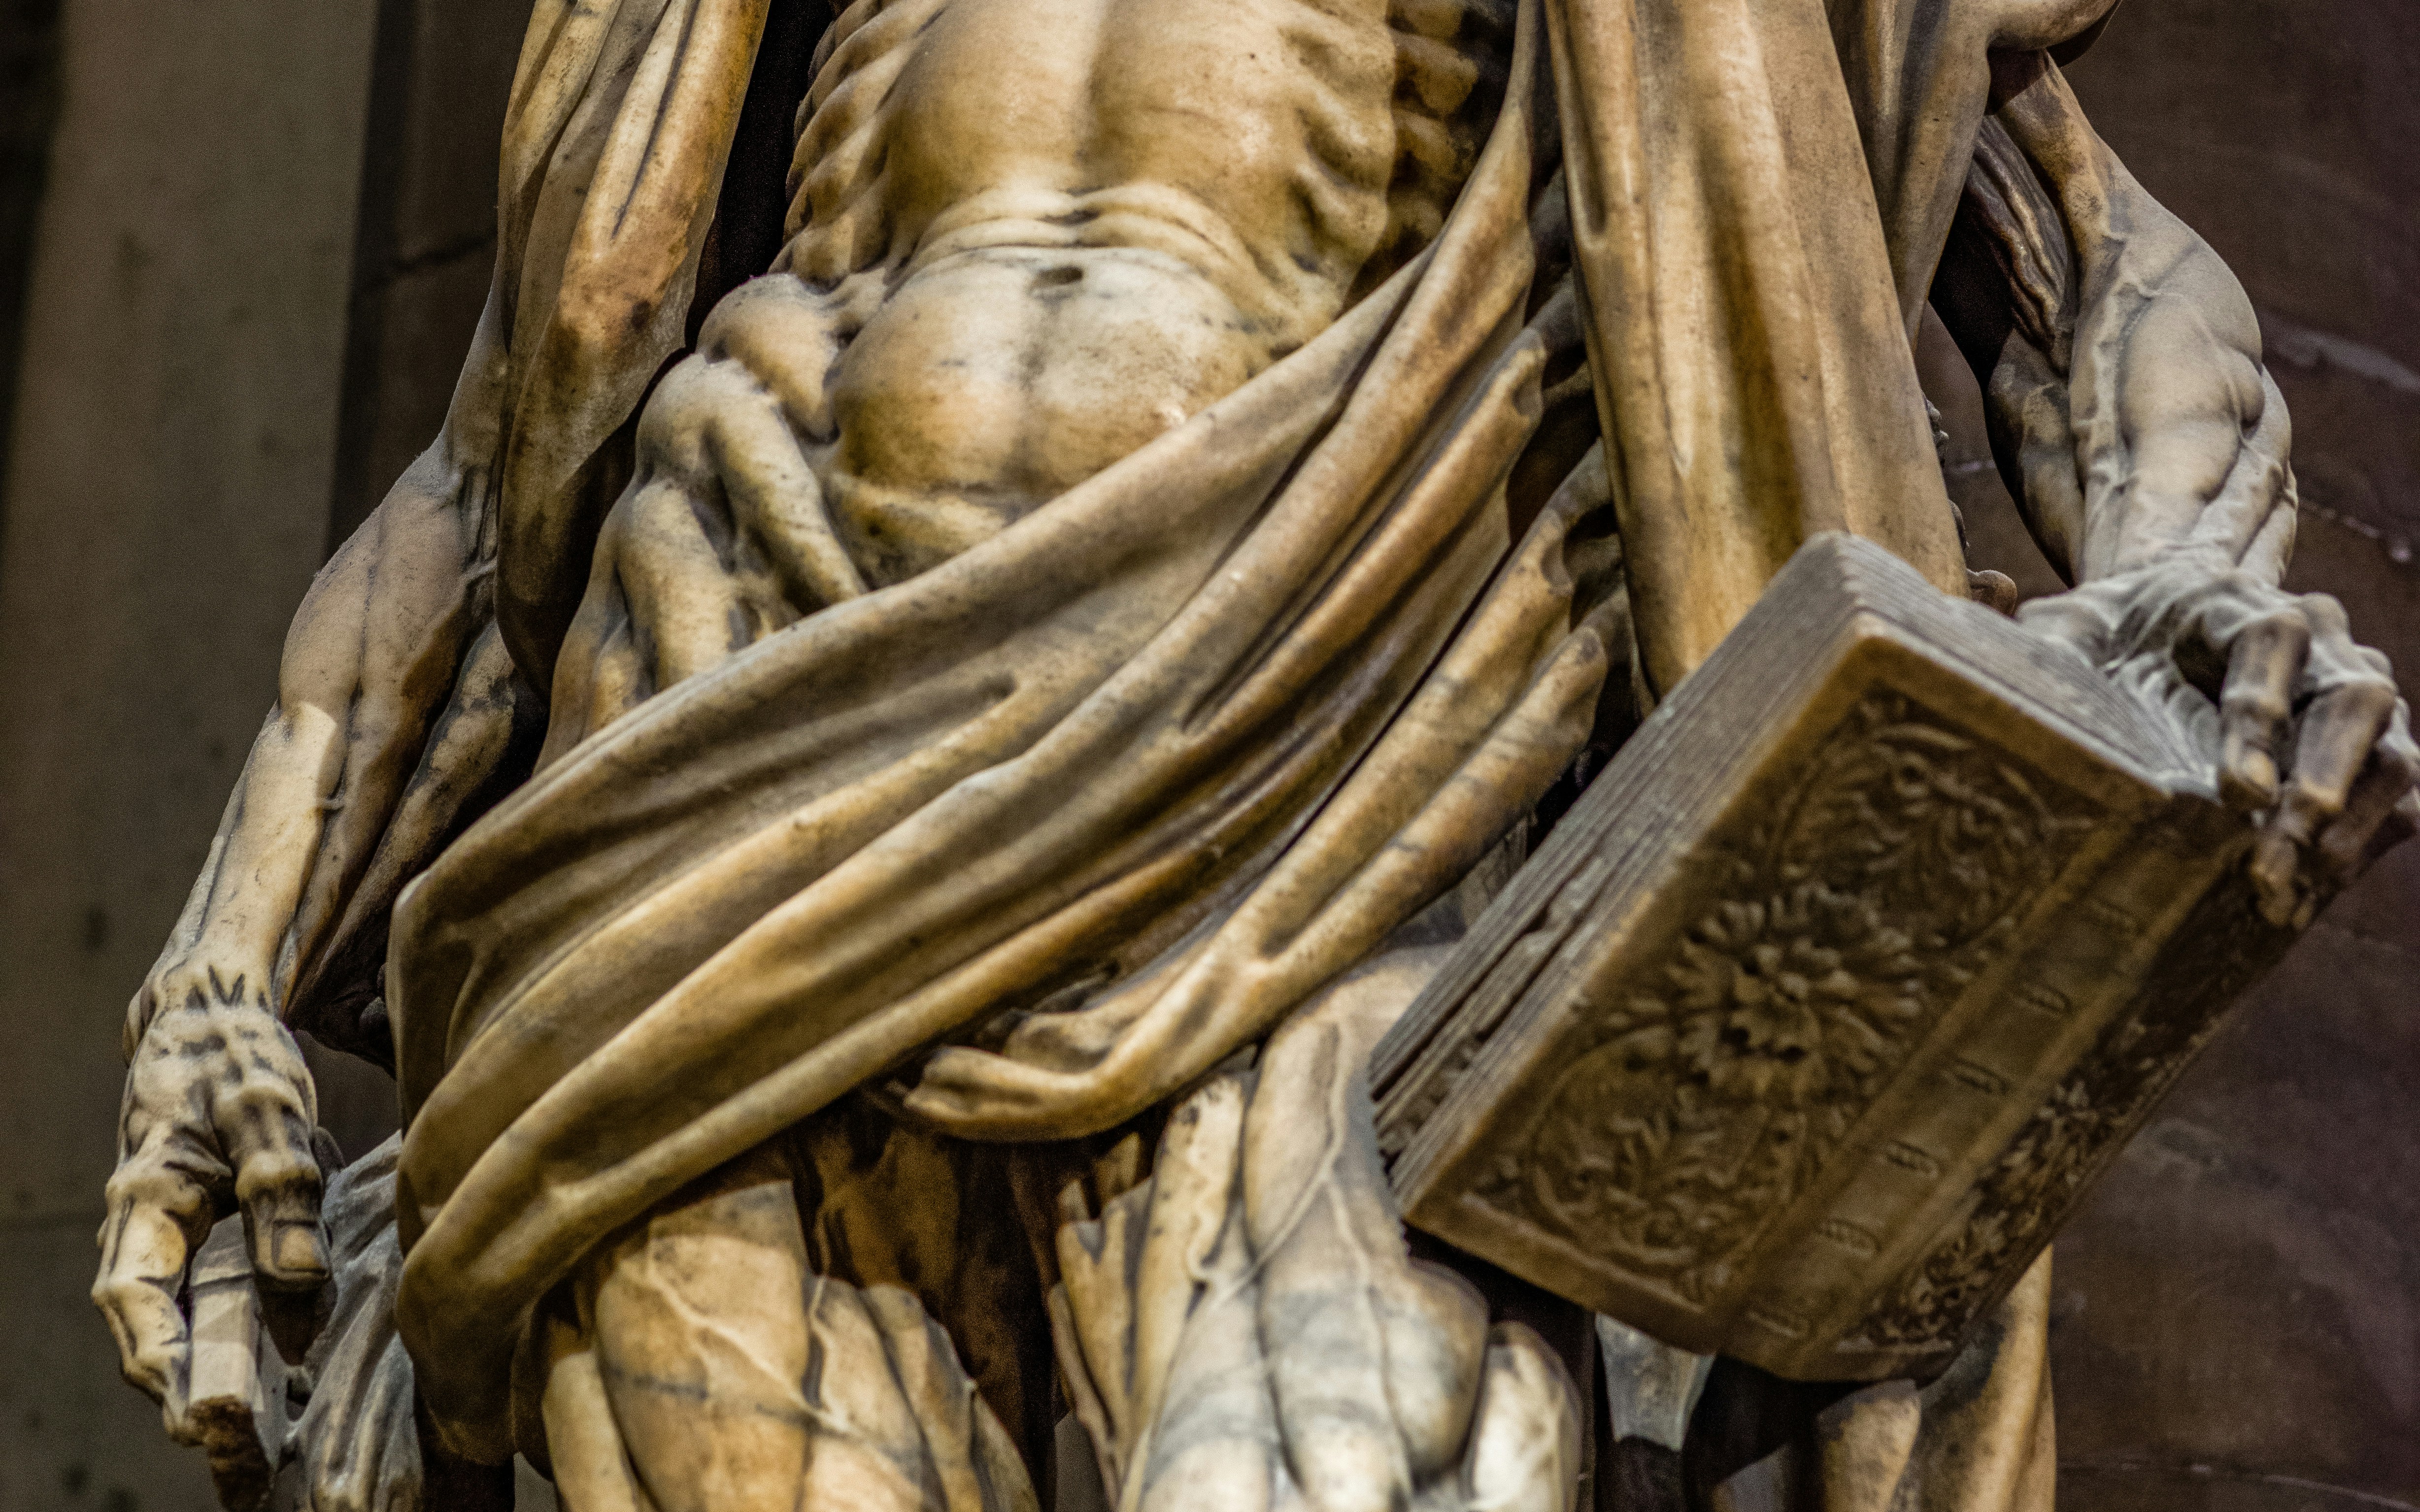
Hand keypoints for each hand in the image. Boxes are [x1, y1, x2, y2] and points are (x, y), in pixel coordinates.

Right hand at [94, 955, 326, 1439]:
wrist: (211, 1019)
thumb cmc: (232, 1056)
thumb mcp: (263, 1102)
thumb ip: (277, 1180)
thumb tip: (296, 1279)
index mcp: (145, 1201)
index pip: (136, 1298)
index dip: (163, 1361)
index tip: (198, 1414)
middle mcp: (152, 1238)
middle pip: (159, 1339)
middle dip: (193, 1404)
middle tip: (244, 1467)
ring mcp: (183, 1246)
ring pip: (193, 1336)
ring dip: (225, 1395)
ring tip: (271, 1466)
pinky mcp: (219, 1246)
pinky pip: (227, 1314)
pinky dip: (253, 1358)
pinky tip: (299, 1401)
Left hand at [2021, 557, 2419, 926]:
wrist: (2153, 632)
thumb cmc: (2111, 633)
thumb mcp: (2071, 627)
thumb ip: (2052, 640)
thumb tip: (2003, 663)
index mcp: (2242, 600)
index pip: (2273, 640)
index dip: (2260, 716)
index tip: (2237, 793)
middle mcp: (2322, 639)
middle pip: (2353, 700)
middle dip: (2319, 783)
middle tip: (2273, 857)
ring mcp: (2355, 693)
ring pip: (2388, 754)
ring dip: (2346, 826)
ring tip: (2287, 890)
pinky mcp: (2369, 748)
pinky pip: (2391, 796)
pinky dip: (2360, 846)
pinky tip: (2303, 898)